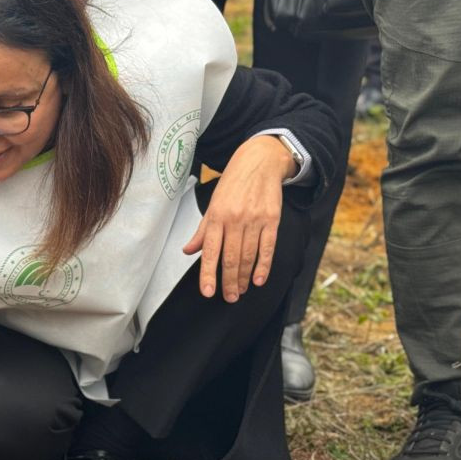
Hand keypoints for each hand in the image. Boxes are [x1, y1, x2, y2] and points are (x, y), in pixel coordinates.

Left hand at [183, 135, 293, 301]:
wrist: (259, 162)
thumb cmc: (233, 184)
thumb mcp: (212, 205)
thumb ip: (202, 231)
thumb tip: (188, 251)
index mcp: (216, 217)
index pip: (210, 252)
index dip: (208, 274)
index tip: (207, 292)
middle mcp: (234, 219)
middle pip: (231, 258)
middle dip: (229, 282)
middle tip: (229, 297)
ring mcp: (255, 220)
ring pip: (248, 256)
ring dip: (244, 277)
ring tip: (241, 291)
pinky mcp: (272, 219)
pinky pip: (268, 247)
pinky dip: (264, 265)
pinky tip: (259, 279)